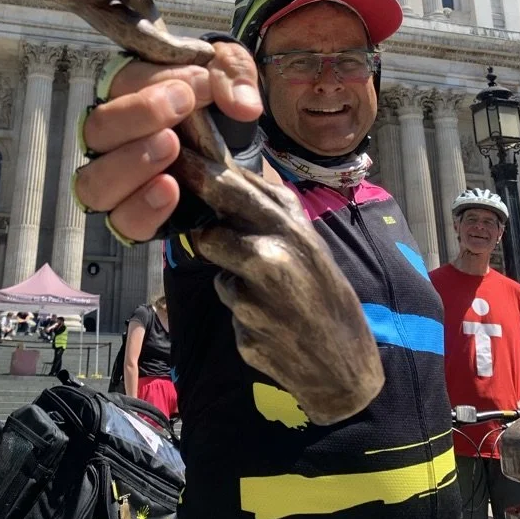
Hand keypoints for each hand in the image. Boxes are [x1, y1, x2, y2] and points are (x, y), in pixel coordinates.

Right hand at [75, 41, 262, 242]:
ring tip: (170, 150)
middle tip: (178, 113)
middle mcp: (112, 137)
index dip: (156, 84)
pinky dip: (143, 209)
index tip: (198, 88)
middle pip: (96, 129)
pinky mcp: (134, 216)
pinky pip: (123, 222)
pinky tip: (170, 192)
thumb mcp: (230, 74)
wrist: (234, 152)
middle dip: (136, 118)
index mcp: (128, 91)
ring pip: (94, 182)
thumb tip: (243, 106)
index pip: (123, 83)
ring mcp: (117, 181)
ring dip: (130, 165)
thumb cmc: (217, 104)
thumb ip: (234, 74)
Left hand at [194, 191, 385, 422]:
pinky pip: (228, 301)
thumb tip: (227, 171)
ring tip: (264, 284)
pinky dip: (241, 305)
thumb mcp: (308, 240)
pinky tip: (270, 317)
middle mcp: (273, 257)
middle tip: (175, 196)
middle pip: (211, 228)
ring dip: (228, 270)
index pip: (236, 189)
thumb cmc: (325, 293)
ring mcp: (256, 296)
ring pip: (216, 267)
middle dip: (189, 222)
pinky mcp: (245, 329)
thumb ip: (273, 208)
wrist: (344, 363)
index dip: (200, 170)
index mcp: (292, 230)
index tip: (176, 155)